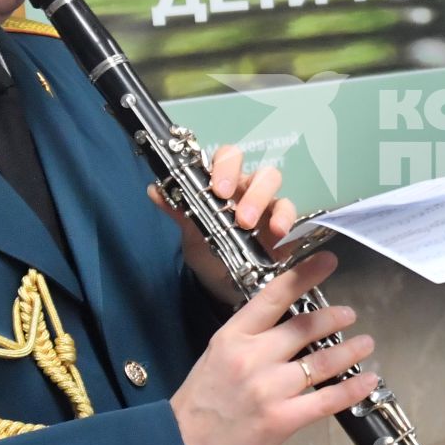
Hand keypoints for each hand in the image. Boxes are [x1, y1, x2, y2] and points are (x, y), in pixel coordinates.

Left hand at [152, 145, 299, 304]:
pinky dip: (285, 217)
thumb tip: (155, 190)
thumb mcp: (192, 236)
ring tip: (248, 224)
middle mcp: (248, 188)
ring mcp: (268, 204)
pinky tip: (278, 233)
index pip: (227, 158)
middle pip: (255, 168)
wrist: (223, 286)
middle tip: (237, 213)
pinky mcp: (284, 222)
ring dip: (261, 198)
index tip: (218, 189)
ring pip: (272, 182)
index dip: (225, 166)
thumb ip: (179, 212)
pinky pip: (289, 210)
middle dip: (247, 188)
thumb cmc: (208, 254)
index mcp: (224, 184)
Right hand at [170, 251, 378, 444]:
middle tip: (350, 313)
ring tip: (365, 342)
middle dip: (334, 317)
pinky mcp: (282, 419)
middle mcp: (253, 357)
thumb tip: (287, 320)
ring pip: (322, 361)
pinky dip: (353, 388)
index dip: (305, 275)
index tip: (328, 261)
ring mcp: (269, 389)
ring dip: (350, 350)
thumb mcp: (218, 353)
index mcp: (234, 336)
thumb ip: (251, 336)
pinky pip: (327, 400)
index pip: (274, 296)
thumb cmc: (201, 399)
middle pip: (305, 327)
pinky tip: (368, 379)